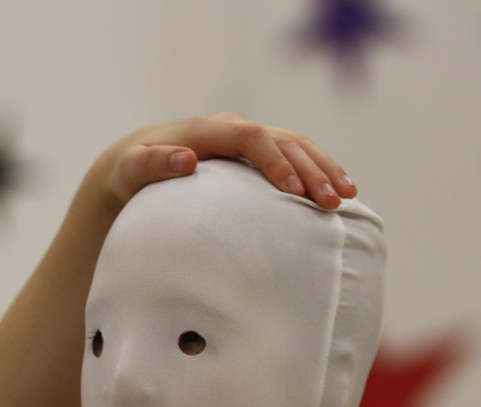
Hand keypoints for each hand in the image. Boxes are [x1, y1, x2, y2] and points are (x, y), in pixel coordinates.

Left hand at [99, 112, 357, 209]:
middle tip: (332, 202)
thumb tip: (186, 158)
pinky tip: (339, 190)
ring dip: (324, 169)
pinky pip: (294, 155)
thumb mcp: (133, 168)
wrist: (137, 163)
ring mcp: (247, 138)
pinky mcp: (256, 152)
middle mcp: (233, 128)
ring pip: (296, 146)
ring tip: (348, 196)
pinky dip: (318, 170)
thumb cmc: (133, 171)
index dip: (275, 162)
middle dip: (311, 171)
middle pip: (283, 141)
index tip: (292, 192)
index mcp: (209, 130)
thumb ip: (154, 164)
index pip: (251, 137)